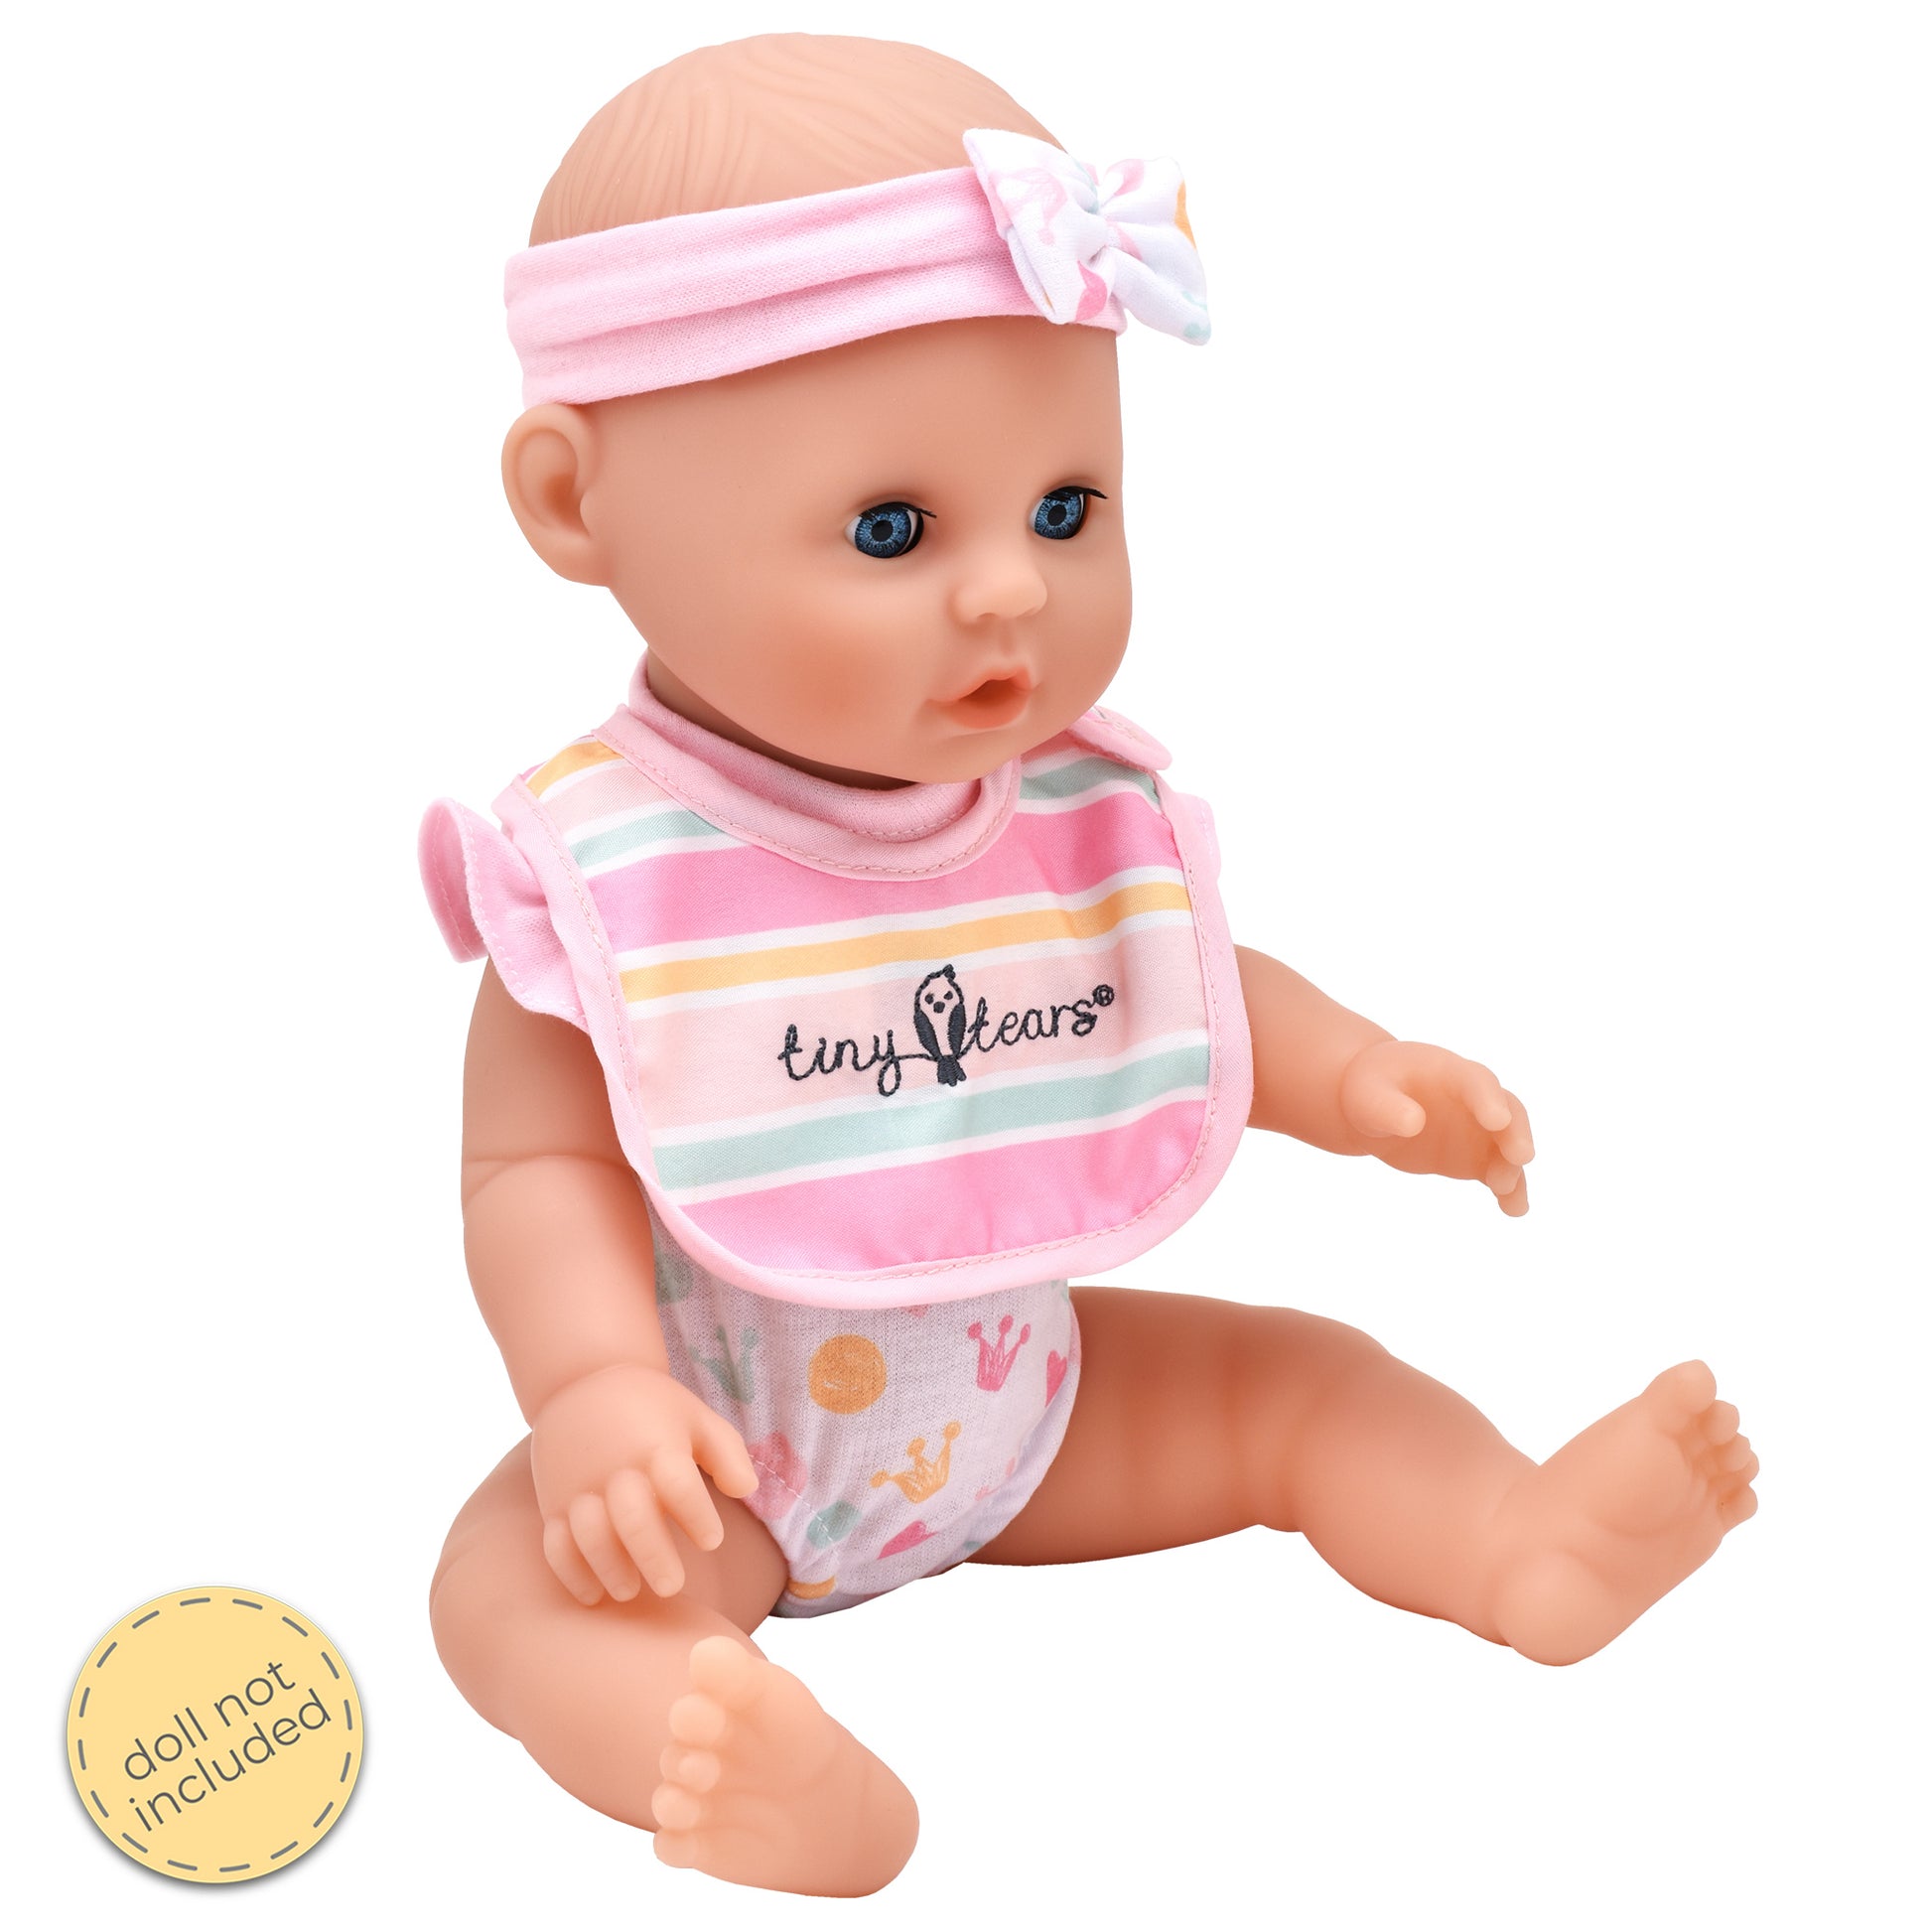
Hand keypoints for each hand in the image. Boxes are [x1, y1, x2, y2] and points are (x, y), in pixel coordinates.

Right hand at [529, 1362, 758, 1602]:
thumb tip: (747, 1491)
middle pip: (633, 1518)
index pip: (679, 1486)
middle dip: (653, 1556)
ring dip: (609, 1568)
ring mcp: (580, 1487)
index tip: (710, 1540)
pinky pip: (555, 1543)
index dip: (697, 1517)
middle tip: (671, 1586)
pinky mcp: (554, 1502)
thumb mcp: (696, 1417)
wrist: (582, 1381)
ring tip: (629, 1591)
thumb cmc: (652, 1408)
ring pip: (590, 1535)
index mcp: (657, 1445)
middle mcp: (616, 1469)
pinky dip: (570, 1573)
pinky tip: (592, 1595)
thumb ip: (727, 1454)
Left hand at [1338, 1038, 1535, 1214]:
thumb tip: (1413, 1123)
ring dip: (1512, 1167)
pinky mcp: (1474, 1156)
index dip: (1488, 1100)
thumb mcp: (1368, 1095)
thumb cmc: (1372, 1090)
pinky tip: (1515, 1209)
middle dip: (1515, 1133)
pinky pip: (1497, 1172)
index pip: (1476, 1081)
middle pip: (1509, 1111)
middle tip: (1521, 1156)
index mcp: (1448, 1072)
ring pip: (1508, 1146)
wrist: (1375, 1106)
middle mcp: (1474, 1098)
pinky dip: (1509, 1190)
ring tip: (1506, 1191)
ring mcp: (1478, 1128)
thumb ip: (1388, 1108)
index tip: (1498, 1120)